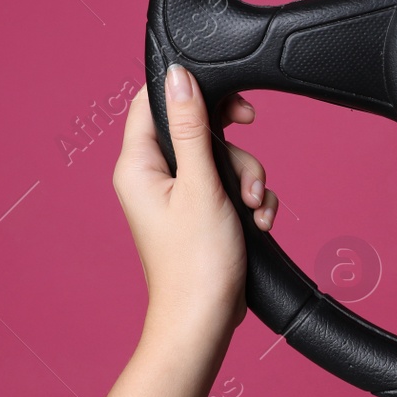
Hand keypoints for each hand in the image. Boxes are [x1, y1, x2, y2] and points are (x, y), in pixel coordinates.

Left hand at [112, 65, 278, 342]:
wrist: (205, 320)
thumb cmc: (196, 263)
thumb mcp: (202, 184)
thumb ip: (192, 127)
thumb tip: (178, 76)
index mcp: (138, 165)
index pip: (154, 102)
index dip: (193, 92)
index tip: (231, 104)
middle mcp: (153, 176)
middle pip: (199, 130)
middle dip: (235, 151)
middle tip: (247, 171)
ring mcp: (178, 195)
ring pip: (222, 159)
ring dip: (249, 180)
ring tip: (254, 209)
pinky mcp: (201, 211)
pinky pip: (230, 185)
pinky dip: (249, 199)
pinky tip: (258, 221)